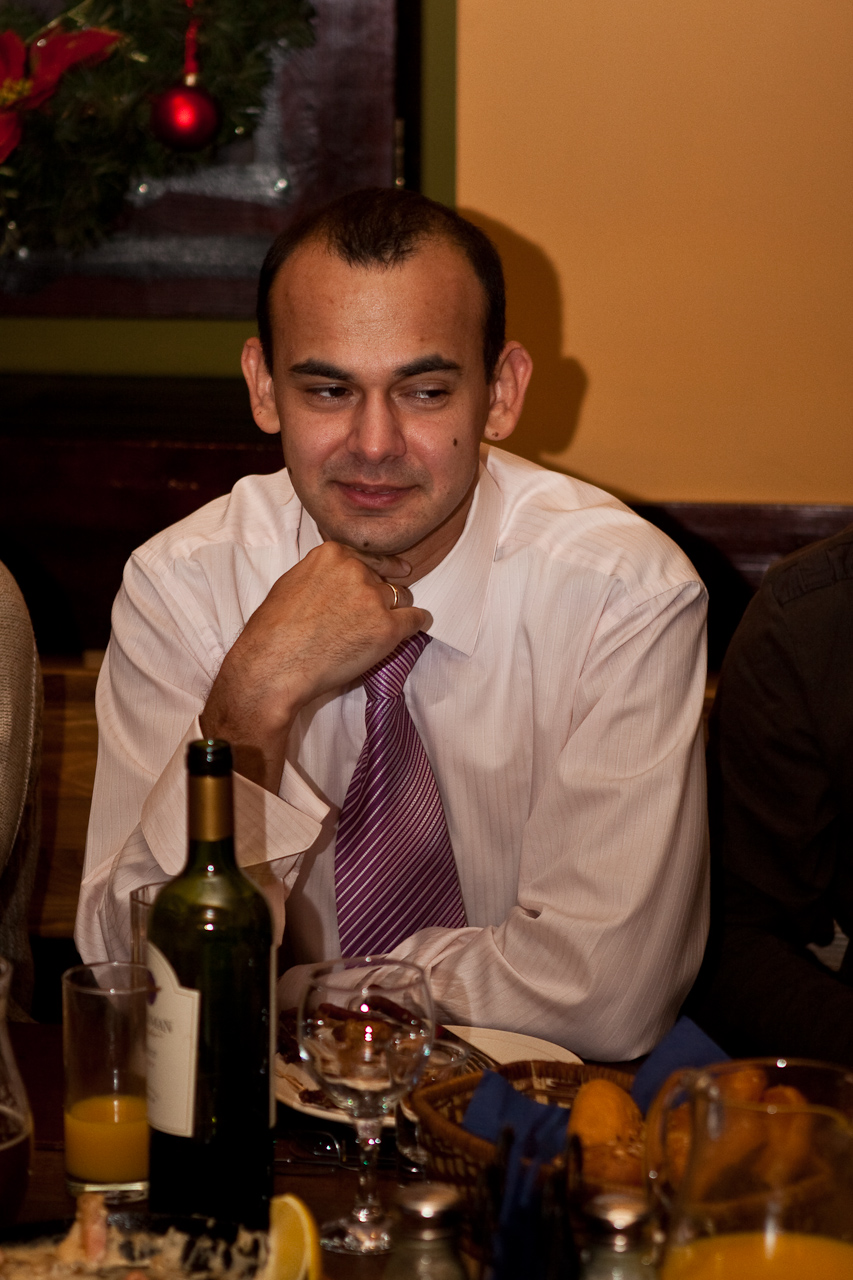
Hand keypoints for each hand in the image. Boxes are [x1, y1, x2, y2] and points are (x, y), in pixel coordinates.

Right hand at [200, 542, 430, 790]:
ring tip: (375, 632)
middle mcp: (355, 570)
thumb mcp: (293, 582)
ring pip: (402, 598)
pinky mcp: (387, 627)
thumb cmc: (274, 631)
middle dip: (380, 597)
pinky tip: (409, 632)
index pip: (369, 558)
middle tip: (366, 620)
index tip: (399, 572)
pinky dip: (415, 626)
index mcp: (332, 554)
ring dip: (395, 612)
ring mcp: (372, 598)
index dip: (383, 570)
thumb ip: (323, 574)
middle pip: (385, 580)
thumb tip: (339, 577)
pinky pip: (416, 620)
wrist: (275, 665)